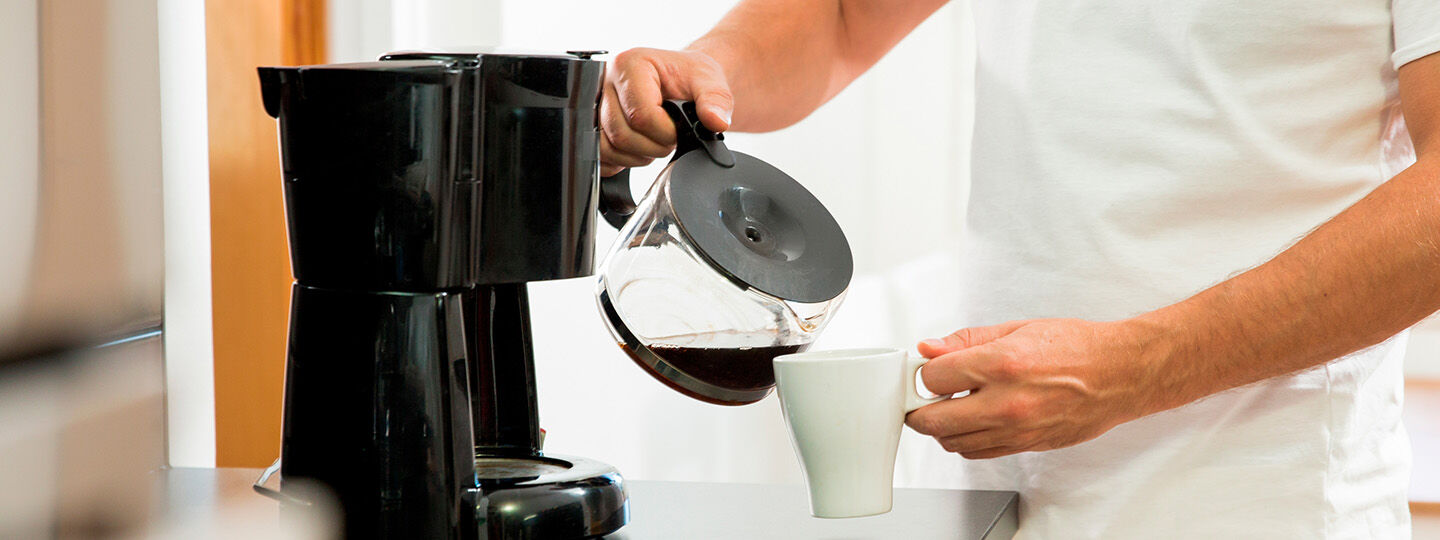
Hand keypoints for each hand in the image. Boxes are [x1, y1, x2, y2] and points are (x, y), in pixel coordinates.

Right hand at [599, 48, 734, 175]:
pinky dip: (621, 162)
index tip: (679, 130)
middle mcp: (604, 82)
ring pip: (607, 149)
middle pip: (621, 134)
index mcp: (630, 64)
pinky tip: (639, 149)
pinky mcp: (591, 126)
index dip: (665, 132)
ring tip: (654, 141)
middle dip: (652, 147)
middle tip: (670, 138)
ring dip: (637, 156)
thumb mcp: (709, 81)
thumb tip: (716, 122)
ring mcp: (594, 105)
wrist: (680, 82)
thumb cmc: (689, 77)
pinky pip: (599, 157)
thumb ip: (715, 100)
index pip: (640, 115)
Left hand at [904, 318, 1162, 458]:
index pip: (934, 378)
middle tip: (923, 397)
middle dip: (919, 408)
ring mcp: (1016, 429)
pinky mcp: (1026, 446)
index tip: (929, 370)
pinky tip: (972, 421)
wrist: (1120, 374)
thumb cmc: (1077, 347)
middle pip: (934, 420)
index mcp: (1002, 364)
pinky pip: (978, 453)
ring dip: (941, 427)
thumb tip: (930, 348)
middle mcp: (1007, 402)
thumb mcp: (1016, 329)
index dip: (925, 373)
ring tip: (951, 406)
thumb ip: (967, 340)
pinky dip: (965, 440)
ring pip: (952, 442)